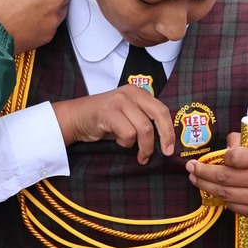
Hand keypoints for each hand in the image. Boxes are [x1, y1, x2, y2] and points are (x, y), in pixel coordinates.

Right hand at [52, 87, 175, 163]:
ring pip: (144, 128)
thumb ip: (145, 121)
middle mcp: (131, 93)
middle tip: (164, 153)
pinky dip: (126, 143)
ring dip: (143, 147)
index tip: (170, 148)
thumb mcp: (128, 116)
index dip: (169, 130)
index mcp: (139, 93)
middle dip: (164, 137)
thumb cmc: (105, 121)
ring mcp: (119, 100)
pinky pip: (127, 133)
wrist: (76, 118)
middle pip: (158, 115)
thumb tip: (165, 142)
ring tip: (138, 154)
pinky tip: (118, 142)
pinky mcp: (109, 111)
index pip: (162, 110)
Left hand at [187, 136, 247, 218]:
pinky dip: (221, 198)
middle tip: (190, 167)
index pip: (234, 157)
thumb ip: (245, 143)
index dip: (221, 156)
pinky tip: (214, 191)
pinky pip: (232, 206)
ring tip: (195, 178)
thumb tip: (224, 146)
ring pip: (224, 194)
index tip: (216, 156)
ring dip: (205, 186)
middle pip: (224, 178)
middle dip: (202, 172)